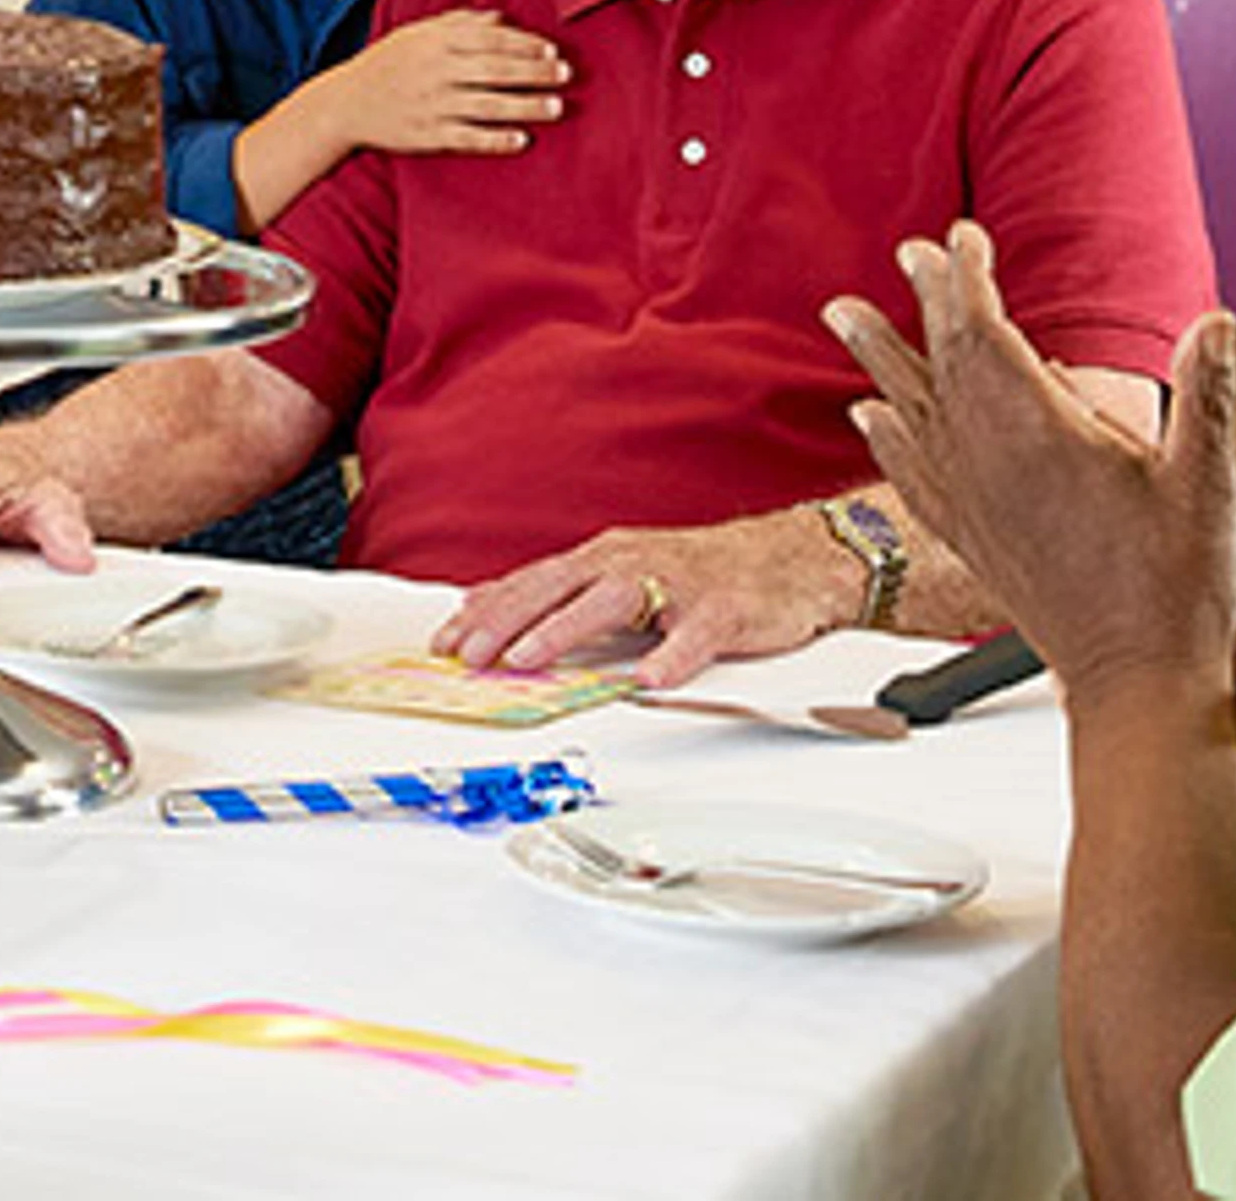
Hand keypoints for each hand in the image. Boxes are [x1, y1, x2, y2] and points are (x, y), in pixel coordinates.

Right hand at [313, 10, 570, 157]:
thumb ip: (459, 23)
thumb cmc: (389, 63)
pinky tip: (521, 140)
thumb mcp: (418, 33)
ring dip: (524, 106)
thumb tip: (501, 17)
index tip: (552, 49)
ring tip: (556, 107)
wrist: (346, 103)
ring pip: (486, 105)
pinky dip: (495, 140)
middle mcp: (436, 72)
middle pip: (494, 70)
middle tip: (566, 75)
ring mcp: (431, 105)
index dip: (522, 43)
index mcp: (435, 43)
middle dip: (533, 72)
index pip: (488, 39)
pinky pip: (467, 138)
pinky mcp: (426, 135)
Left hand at [435, 502, 859, 685]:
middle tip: (469, 654)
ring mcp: (679, 583)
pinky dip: (673, 655)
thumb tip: (491, 608)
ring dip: (567, 628)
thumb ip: (562, 594)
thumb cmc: (702, 572)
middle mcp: (633, 562)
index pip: (533, 582)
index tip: (443, 641)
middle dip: (508, 620)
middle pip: (559, 586)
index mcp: (604, 558)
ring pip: (614, 600)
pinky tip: (651, 679)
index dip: (485, 611)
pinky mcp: (725, 608)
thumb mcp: (622, 575)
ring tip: (532, 658)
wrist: (793, 556)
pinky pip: (696, 634)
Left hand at [827, 219, 1235, 708]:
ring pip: (912, 414)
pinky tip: (869, 419)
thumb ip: (1206, 398)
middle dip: (927, 301)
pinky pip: (913, 475)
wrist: (1138, 688)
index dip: (969, 281)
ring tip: (843, 314)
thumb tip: (1213, 322)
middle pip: (943, 364)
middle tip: (911, 251)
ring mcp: (976, 507)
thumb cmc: (1177, 595)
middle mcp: (993, 468)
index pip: (987, 338)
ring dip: (882, 358)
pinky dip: (887, 438)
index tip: (964, 237)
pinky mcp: (973, 541)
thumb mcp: (1206, 487)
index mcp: (1042, 441)